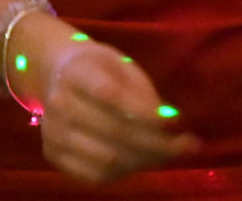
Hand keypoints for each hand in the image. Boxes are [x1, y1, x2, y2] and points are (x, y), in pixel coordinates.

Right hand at [21, 22, 197, 184]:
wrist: (56, 74)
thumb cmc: (98, 68)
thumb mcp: (121, 66)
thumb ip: (143, 93)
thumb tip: (170, 125)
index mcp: (76, 72)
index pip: (111, 95)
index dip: (146, 113)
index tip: (178, 122)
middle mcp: (59, 103)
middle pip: (114, 132)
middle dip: (158, 143)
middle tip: (188, 145)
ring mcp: (53, 132)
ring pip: (108, 159)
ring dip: (146, 161)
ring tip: (168, 154)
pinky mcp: (53, 155)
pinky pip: (95, 175)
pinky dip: (125, 172)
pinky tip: (142, 161)